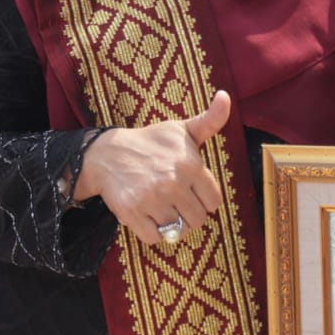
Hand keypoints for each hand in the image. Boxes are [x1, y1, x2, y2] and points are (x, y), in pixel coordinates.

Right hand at [74, 90, 230, 245]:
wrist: (108, 153)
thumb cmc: (151, 142)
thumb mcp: (183, 129)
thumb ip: (211, 120)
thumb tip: (225, 96)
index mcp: (191, 165)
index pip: (213, 201)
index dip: (204, 199)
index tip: (191, 191)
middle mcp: (173, 183)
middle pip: (198, 219)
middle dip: (189, 213)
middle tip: (176, 200)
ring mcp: (152, 199)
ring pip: (178, 231)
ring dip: (171, 223)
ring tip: (162, 206)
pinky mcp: (133, 213)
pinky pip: (155, 238)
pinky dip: (153, 232)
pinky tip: (148, 214)